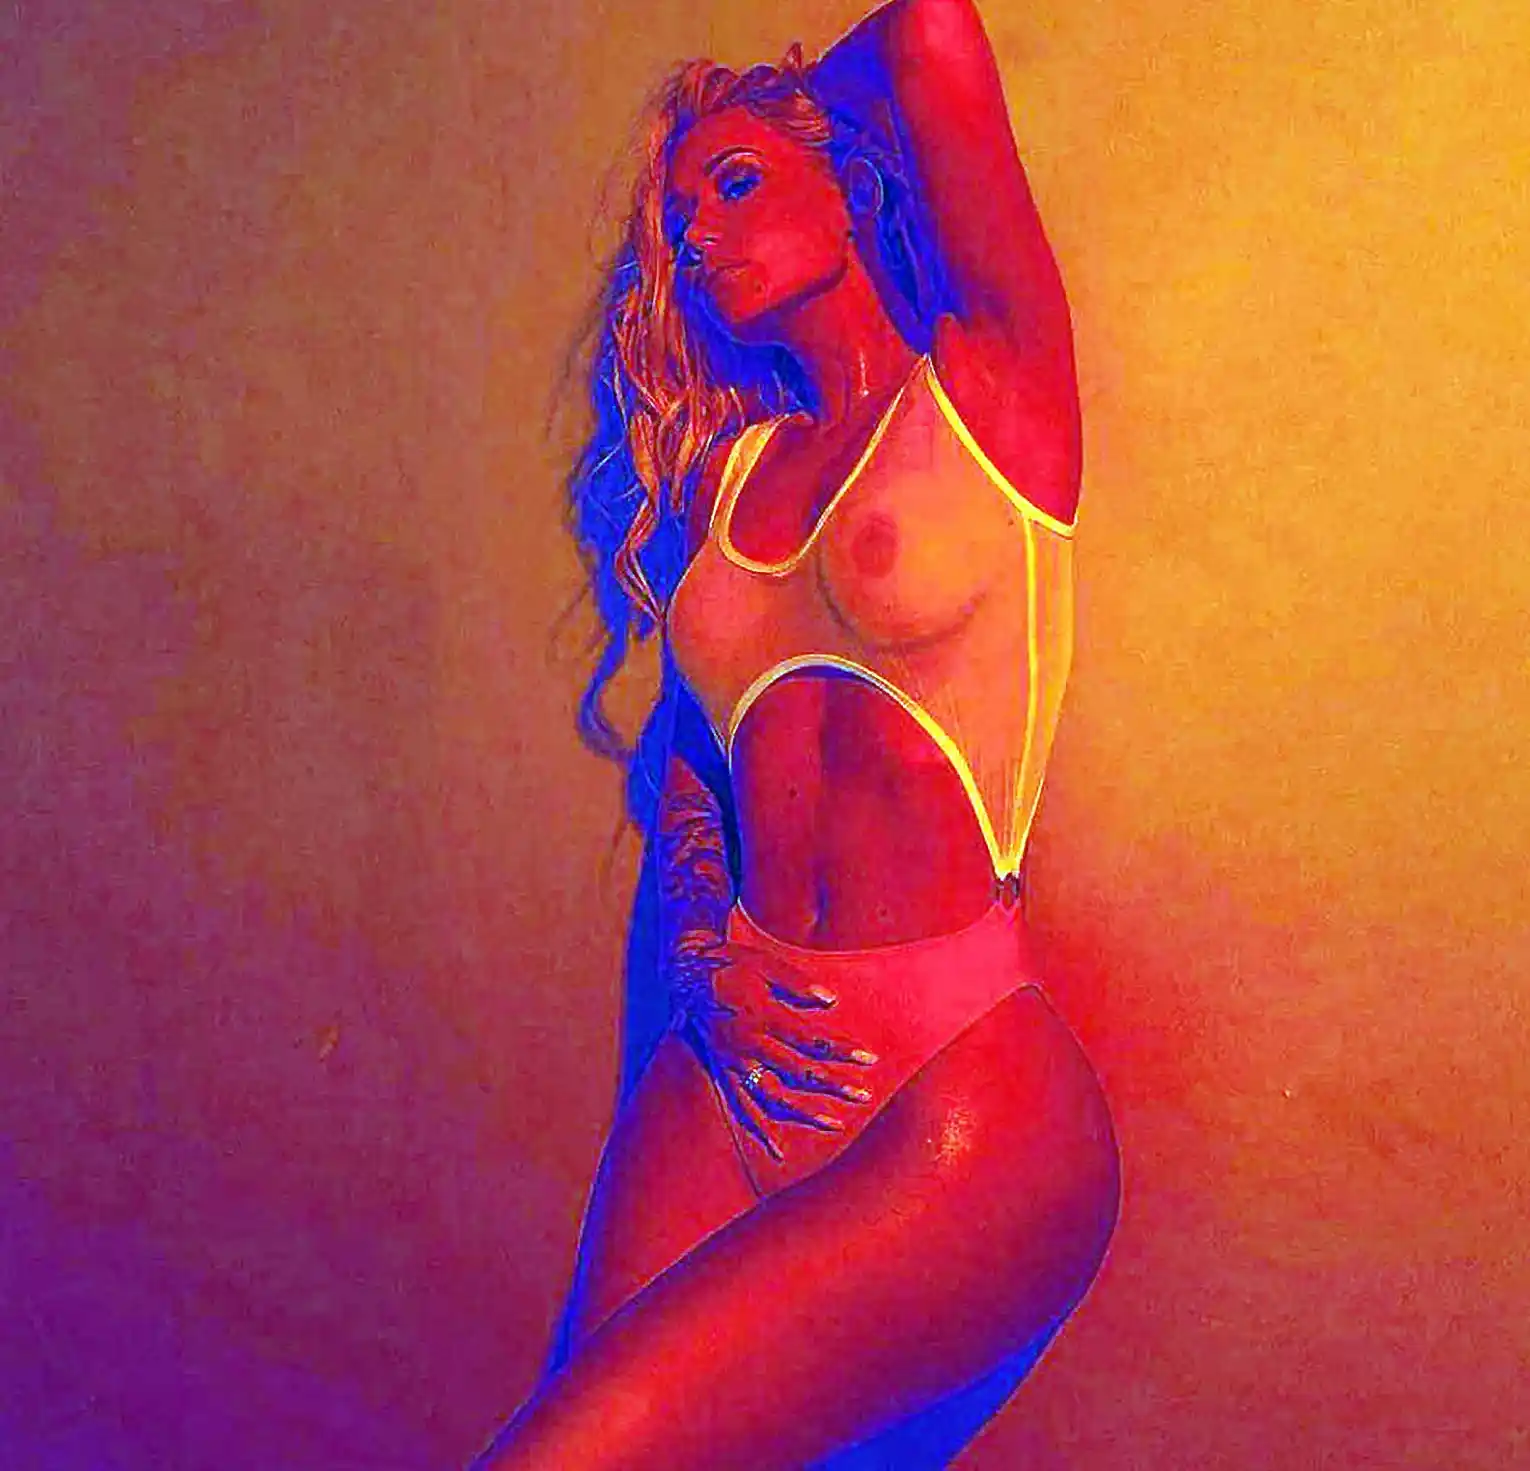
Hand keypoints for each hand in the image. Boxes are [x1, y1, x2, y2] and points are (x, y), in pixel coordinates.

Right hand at [678, 937, 879, 1160]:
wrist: (686, 975)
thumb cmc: (731, 965)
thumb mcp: (765, 964)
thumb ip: (797, 984)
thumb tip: (830, 999)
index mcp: (762, 1017)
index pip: (811, 1040)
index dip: (841, 1050)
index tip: (869, 1059)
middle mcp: (748, 1045)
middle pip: (799, 1072)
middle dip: (834, 1085)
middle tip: (865, 1096)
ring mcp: (734, 1062)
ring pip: (773, 1096)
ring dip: (805, 1113)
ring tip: (835, 1124)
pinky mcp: (722, 1071)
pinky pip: (740, 1106)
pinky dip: (758, 1129)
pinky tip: (777, 1149)